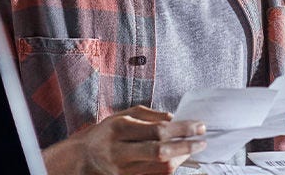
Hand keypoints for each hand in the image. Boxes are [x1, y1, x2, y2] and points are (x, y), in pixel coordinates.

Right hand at [42, 105, 206, 174]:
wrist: (82, 160)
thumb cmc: (105, 134)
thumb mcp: (121, 116)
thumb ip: (148, 115)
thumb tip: (174, 118)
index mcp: (119, 129)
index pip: (157, 130)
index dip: (182, 129)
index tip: (199, 126)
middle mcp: (120, 152)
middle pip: (160, 152)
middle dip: (186, 147)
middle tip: (202, 141)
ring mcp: (123, 171)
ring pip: (161, 169)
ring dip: (181, 159)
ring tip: (193, 149)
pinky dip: (170, 169)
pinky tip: (178, 160)